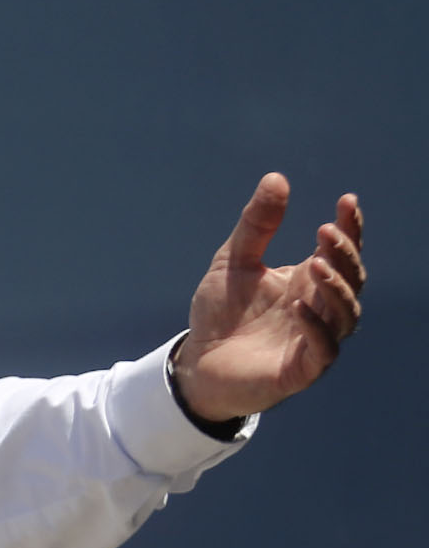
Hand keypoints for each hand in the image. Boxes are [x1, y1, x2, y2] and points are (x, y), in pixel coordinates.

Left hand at [175, 173, 364, 420]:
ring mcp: (314, 340)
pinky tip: (299, 307)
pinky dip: (316, 328)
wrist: (197, 362)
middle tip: (326, 232)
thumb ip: (256, 225)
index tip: (346, 200)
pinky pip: (323, 350)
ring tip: (315, 263)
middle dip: (344, 254)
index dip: (350, 228)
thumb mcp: (233, 261)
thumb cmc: (221, 312)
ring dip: (335, 288)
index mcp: (308, 281)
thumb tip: (277, 178)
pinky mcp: (301, 370)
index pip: (340, 252)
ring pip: (345, 314)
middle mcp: (319, 308)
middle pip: (351, 279)